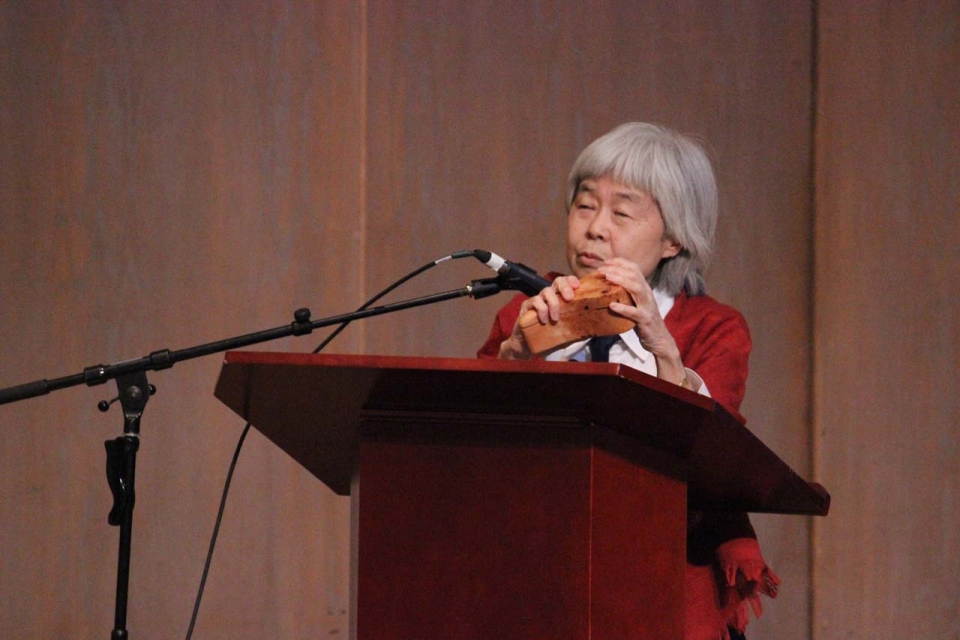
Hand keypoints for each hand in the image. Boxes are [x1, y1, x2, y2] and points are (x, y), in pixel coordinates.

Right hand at [498, 276, 579, 358]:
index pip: (567, 282)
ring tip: (555, 318)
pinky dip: (541, 310)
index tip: (578, 286)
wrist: (528, 346)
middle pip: (557, 281)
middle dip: (564, 287)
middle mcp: (550, 296)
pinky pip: (535, 301)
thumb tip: (593, 327)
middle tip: (569, 298)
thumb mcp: (566, 332)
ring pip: (546, 291)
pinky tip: (544, 320)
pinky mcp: (526, 306)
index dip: (572, 280)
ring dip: (553, 303)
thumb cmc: (549, 337)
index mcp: (560, 298)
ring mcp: (538, 299)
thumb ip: (577, 327)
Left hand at [597, 258, 684, 382]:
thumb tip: (606, 286)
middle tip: (601, 269)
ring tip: (607, 278)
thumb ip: (626, 293)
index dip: (621, 262)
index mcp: (644, 288)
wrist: (659, 339)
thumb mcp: (636, 303)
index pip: (635, 269)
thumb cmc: (643, 320)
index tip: (606, 262)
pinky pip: (634, 312)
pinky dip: (623, 308)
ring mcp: (647, 306)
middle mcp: (647, 294)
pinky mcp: (645, 319)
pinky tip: (612, 305)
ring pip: (637, 288)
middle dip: (617, 269)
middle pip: (635, 275)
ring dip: (621, 281)